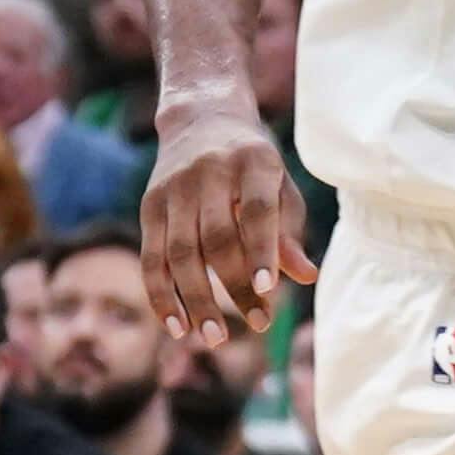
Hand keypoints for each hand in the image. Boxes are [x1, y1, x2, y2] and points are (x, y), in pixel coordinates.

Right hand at [141, 103, 315, 337]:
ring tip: (212, 338)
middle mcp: (209, 172)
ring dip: (195, 299)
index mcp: (253, 161)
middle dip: (235, 287)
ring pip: (179, 252)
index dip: (262, 251)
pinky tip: (176, 324)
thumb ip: (290, 230)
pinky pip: (150, 256)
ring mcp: (173, 188)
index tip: (269, 290)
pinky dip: (160, 293)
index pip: (258, 210)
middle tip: (257, 325)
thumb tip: (305, 276)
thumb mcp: (282, 185)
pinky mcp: (149, 204)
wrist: (202, 116)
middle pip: (217, 238)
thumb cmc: (255, 162)